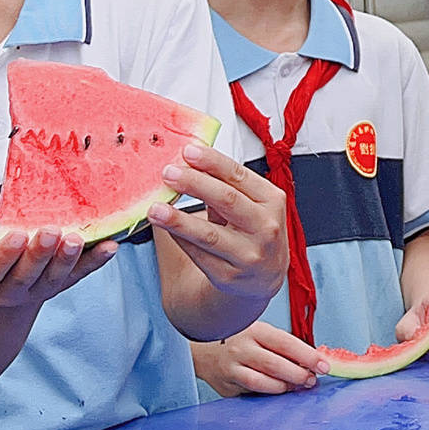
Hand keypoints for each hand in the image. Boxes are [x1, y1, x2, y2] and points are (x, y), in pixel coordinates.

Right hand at [0, 209, 112, 312]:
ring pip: (54, 278)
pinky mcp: (64, 282)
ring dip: (68, 259)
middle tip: (51, 232)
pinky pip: (81, 273)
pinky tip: (109, 246)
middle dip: (40, 255)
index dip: (4, 255)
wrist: (6, 273)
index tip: (18, 234)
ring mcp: (39, 289)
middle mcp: (9, 289)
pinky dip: (96, 260)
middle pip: (25, 276)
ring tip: (76, 239)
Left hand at [151, 144, 287, 308]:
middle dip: (194, 183)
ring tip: (155, 208)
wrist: (262, 278)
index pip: (240, 176)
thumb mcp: (251, 205)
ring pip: (208, 233)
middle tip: (168, 173)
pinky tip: (165, 229)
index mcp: (272, 201)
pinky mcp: (229, 276)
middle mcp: (266, 228)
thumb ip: (227, 185)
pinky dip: (179, 239)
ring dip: (178, 220)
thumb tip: (190, 160)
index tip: (188, 151)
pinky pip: (198, 254)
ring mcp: (249, 255)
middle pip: (226, 200)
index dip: (212, 162)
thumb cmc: (253, 231)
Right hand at [193, 320, 327, 395]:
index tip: (324, 365)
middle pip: (274, 365)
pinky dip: (267, 394)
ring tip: (296, 386)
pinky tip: (277, 391)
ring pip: (261, 383)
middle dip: (298, 375)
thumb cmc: (239, 338)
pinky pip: (251, 393)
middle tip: (312, 380)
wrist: (200, 348)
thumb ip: (282, 346)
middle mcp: (240, 349)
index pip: (285, 343)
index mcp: (254, 330)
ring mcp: (230, 369)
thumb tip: (312, 362)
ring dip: (284, 387)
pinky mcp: (225, 387)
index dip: (307, 355)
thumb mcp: (260, 332)